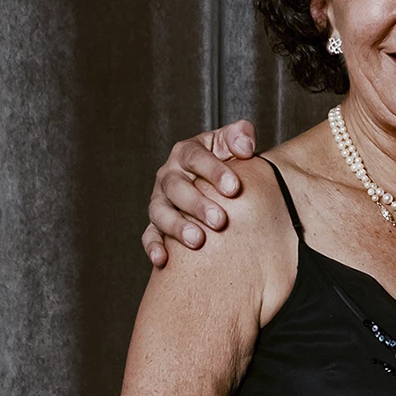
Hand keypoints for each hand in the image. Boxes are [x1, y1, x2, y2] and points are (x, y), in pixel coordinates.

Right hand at [142, 121, 257, 267]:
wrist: (219, 187)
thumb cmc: (228, 163)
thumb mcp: (233, 144)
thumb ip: (240, 136)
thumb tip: (245, 146)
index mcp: (187, 153)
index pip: (196, 158)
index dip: (214, 172)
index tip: (234, 188)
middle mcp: (169, 175)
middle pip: (176, 187)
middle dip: (197, 204)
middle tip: (219, 220)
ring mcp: (161, 200)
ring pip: (160, 212)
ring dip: (177, 227)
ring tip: (197, 241)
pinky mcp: (157, 224)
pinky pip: (150, 235)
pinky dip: (153, 247)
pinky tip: (163, 260)